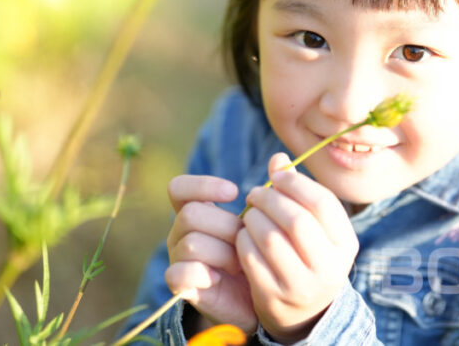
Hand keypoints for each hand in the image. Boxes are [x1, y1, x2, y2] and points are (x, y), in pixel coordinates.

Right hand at [164, 174, 256, 334]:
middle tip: (246, 240)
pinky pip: (180, 272)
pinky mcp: (180, 285)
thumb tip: (281, 158)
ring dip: (224, 253)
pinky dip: (204, 274)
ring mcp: (177, 257)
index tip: (234, 192)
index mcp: (196, 210)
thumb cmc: (260, 254)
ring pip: (192, 243)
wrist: (259, 300)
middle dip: (226, 226)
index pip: (179, 188)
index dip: (202, 185)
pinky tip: (222, 278)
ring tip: (242, 263)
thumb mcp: (265, 221)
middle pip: (191, 214)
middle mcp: (181, 231)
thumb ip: (271, 192)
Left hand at [237, 153, 359, 342]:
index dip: (296, 183)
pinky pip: (252, 257)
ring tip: (250, 214)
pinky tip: (244, 235)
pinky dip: (243, 239)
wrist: (303, 313)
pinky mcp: (273, 297)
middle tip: (256, 193)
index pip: (323, 203)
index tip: (278, 176)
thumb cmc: (308, 255)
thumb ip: (297, 191)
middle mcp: (329, 268)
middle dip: (271, 199)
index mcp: (345, 244)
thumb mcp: (314, 227)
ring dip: (254, 218)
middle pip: (296, 220)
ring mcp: (301, 286)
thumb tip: (278, 158)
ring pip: (271, 238)